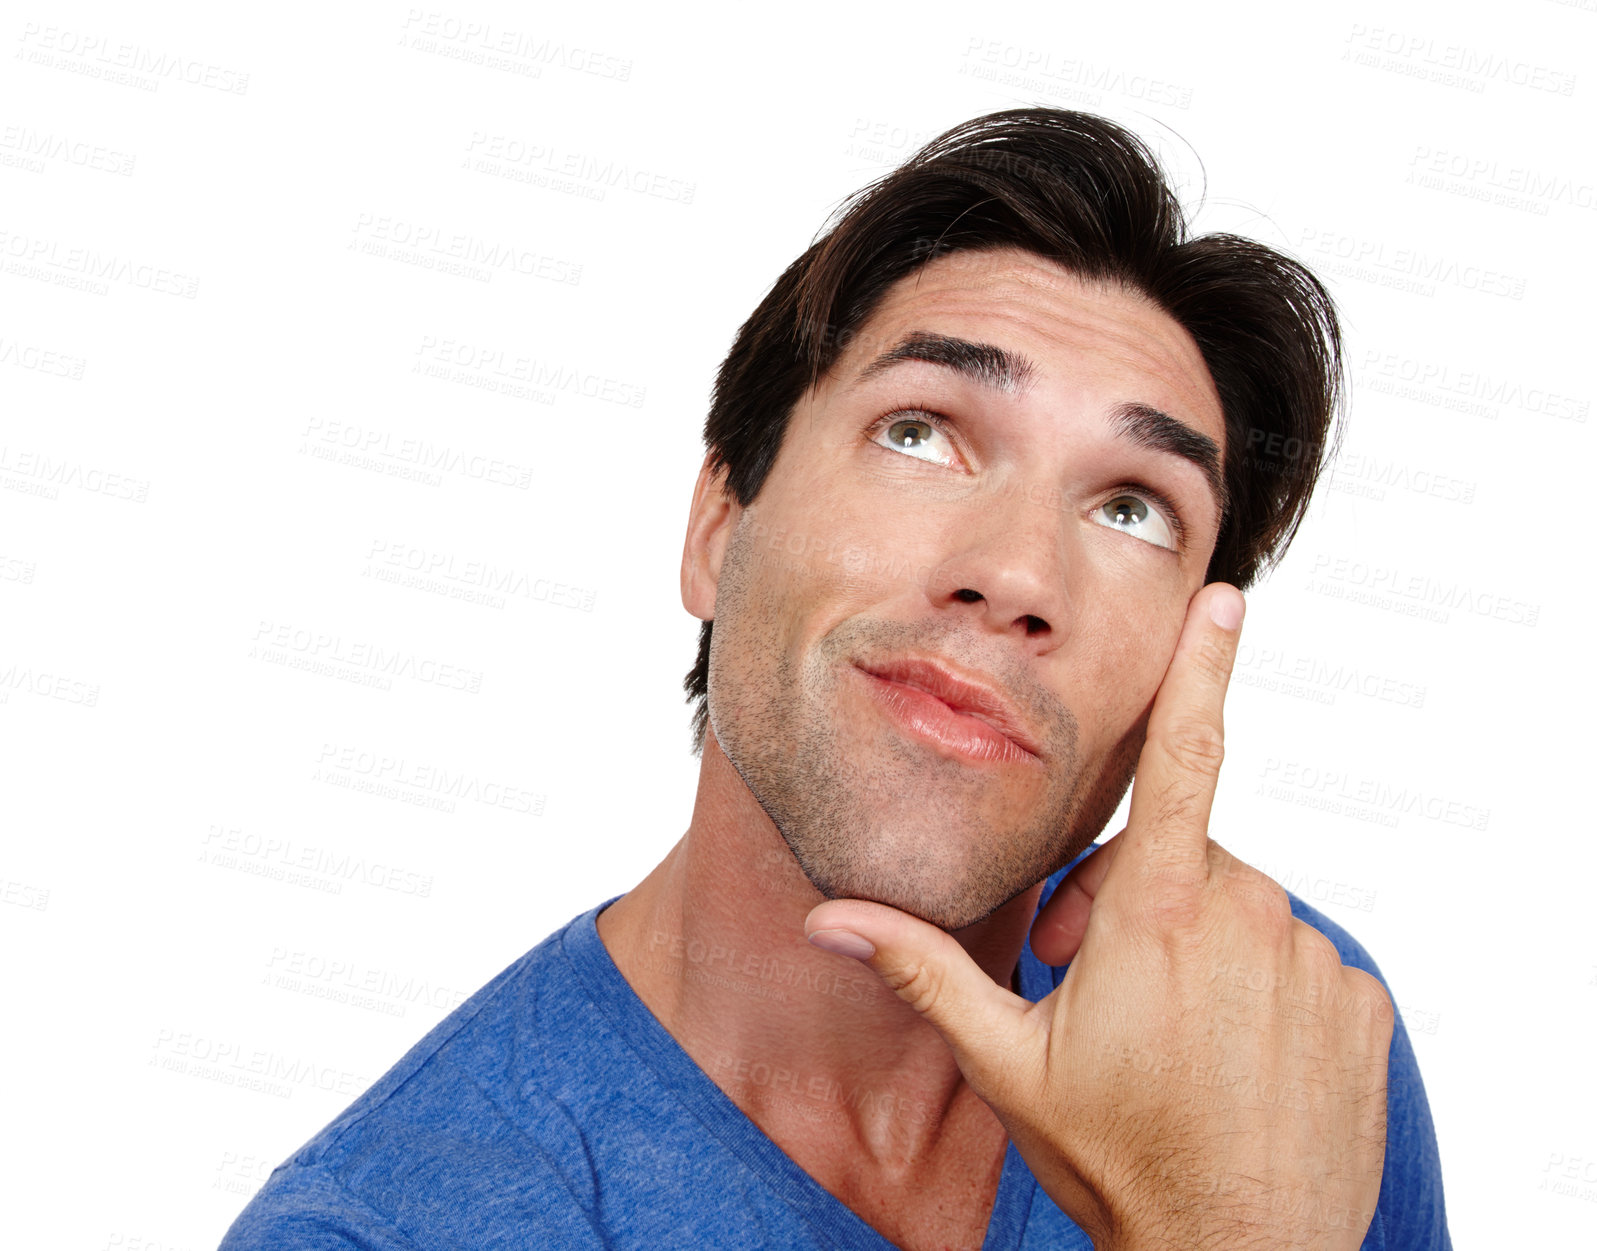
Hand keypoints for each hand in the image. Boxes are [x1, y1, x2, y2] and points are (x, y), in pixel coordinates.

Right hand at [806, 584, 1394, 1250]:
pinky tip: (1226, 1055)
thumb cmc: (1122, 1159)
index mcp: (1161, 914)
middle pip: (1180, 859)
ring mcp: (1312, 962)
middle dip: (1131, 903)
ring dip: (1194, 948)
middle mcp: (1250, 918)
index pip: (1186, 757)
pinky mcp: (1355, 1006)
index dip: (1203, 669)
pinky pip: (1295, 961)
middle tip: (1092, 986)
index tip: (1227, 600)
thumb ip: (925, 971)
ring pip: (1238, 910)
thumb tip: (830, 919)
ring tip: (1160, 1031)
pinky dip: (1258, 987)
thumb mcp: (1010, 1062)